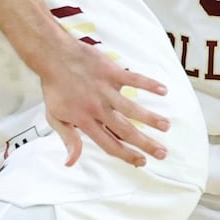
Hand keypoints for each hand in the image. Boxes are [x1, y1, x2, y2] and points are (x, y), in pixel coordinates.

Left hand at [43, 38, 171, 167]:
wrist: (53, 56)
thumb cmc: (54, 87)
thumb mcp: (54, 117)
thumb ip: (68, 140)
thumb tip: (70, 162)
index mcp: (85, 121)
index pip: (109, 144)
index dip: (126, 155)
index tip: (141, 161)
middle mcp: (98, 108)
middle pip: (125, 130)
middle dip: (145, 143)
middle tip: (162, 153)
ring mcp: (106, 90)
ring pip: (132, 108)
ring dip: (150, 118)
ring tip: (166, 126)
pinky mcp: (111, 72)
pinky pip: (134, 79)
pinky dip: (149, 84)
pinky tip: (164, 90)